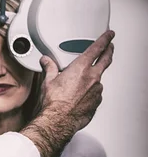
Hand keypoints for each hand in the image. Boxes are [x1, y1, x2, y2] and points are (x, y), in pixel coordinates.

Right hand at [22, 30, 114, 156]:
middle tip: (110, 47)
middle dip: (109, 51)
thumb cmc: (53, 102)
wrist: (58, 121)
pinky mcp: (96, 102)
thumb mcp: (48, 81)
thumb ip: (49, 68)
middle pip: (106, 60)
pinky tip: (81, 95)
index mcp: (81, 68)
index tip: (109, 35)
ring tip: (84, 79)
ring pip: (99, 78)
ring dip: (95, 76)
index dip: (105, 40)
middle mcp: (92, 78)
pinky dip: (91, 91)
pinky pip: (96, 93)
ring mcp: (96, 90)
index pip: (97, 49)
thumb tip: (46, 61)